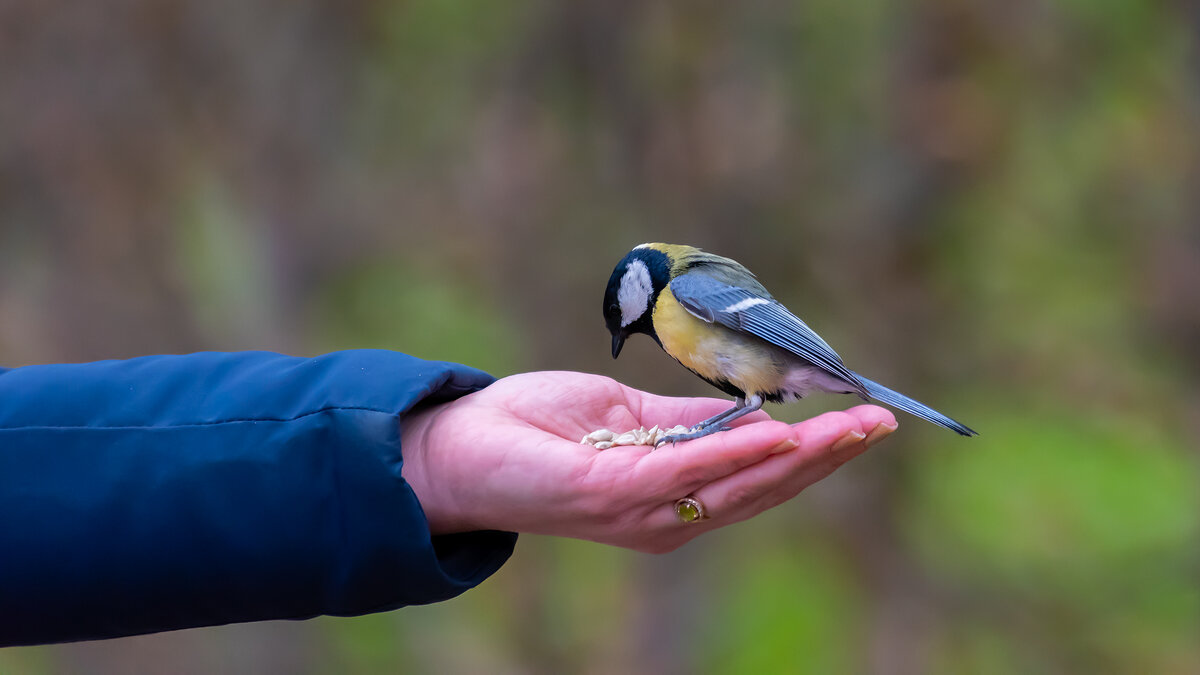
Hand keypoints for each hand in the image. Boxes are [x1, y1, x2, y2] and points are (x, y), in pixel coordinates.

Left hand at [400, 371, 896, 552]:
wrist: (455, 447)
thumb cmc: (534, 430)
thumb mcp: (622, 419)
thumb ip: (681, 421)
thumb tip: (746, 406)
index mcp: (671, 494)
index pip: (757, 476)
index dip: (813, 452)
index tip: (862, 421)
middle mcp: (664, 515)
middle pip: (762, 488)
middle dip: (826, 456)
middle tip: (880, 423)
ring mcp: (638, 510)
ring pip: (735, 485)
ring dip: (799, 455)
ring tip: (849, 427)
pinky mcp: (608, 493)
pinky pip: (681, 471)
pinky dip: (732, 453)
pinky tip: (775, 431)